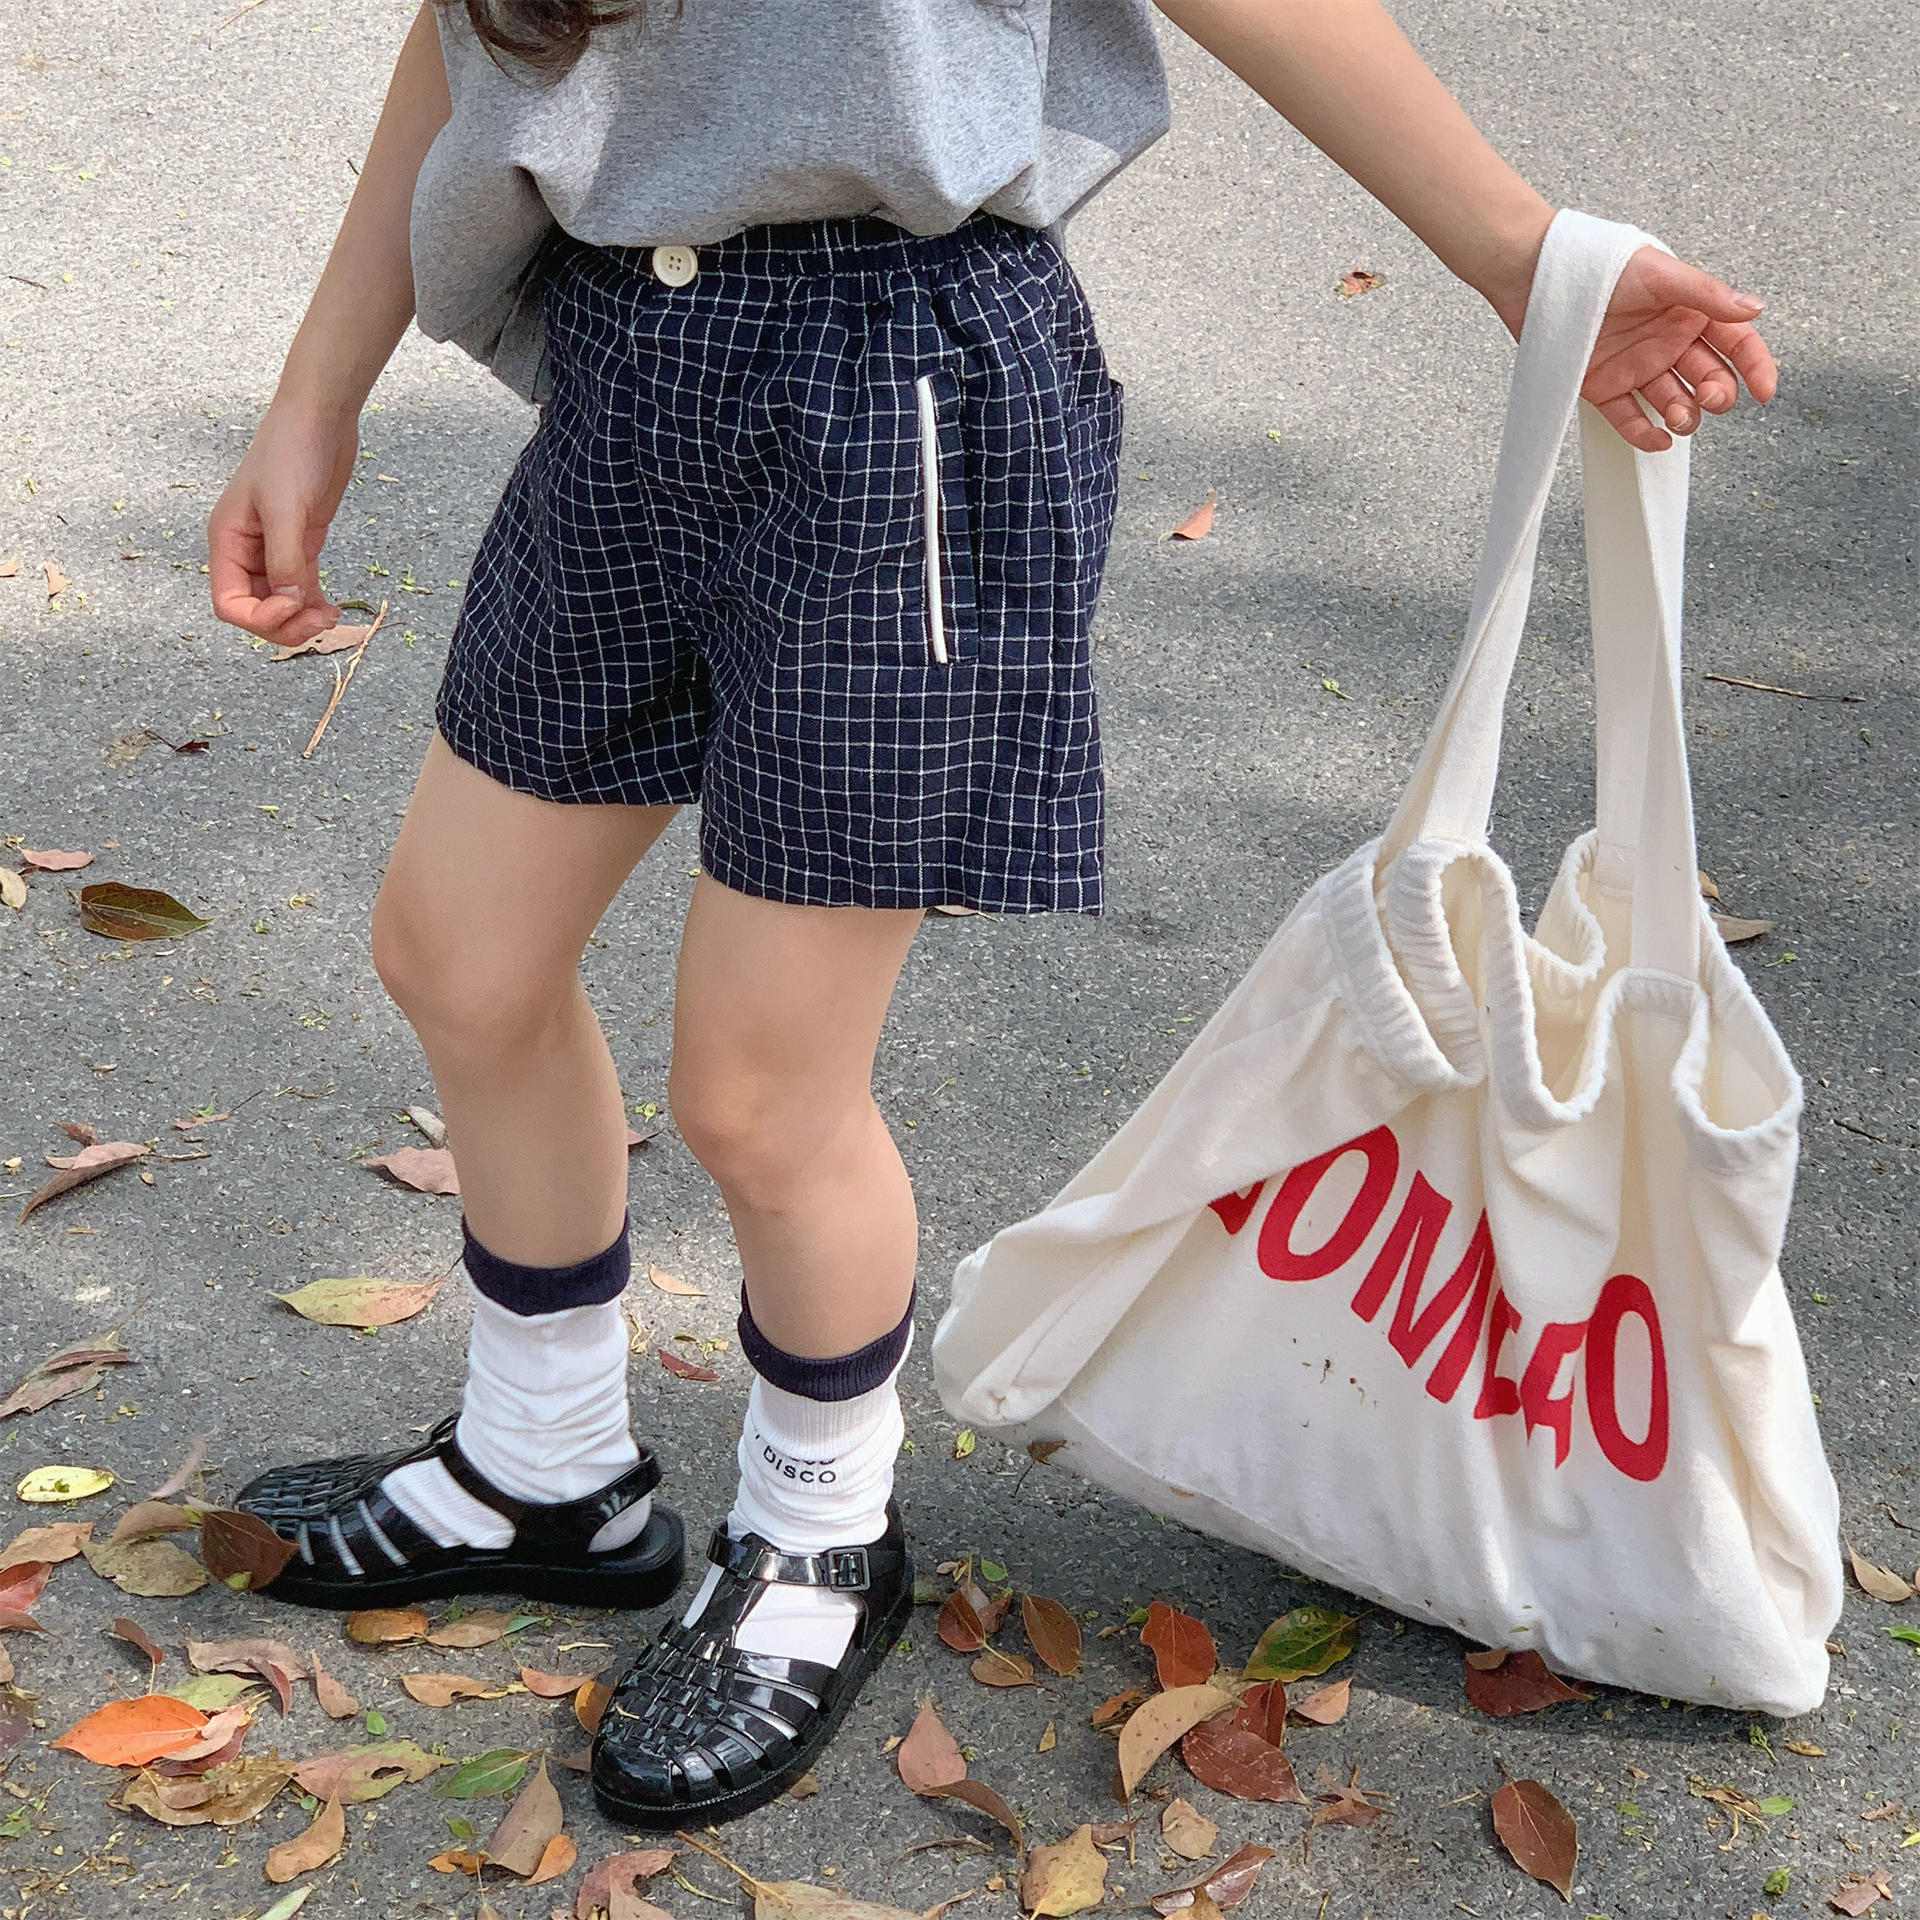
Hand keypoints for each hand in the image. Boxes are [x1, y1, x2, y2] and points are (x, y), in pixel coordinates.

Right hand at [207, 403, 356, 645]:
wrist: (319, 420)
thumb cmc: (291, 452)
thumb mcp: (286, 509)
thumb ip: (285, 560)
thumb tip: (291, 603)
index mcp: (226, 541)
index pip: (228, 604)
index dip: (259, 619)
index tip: (294, 608)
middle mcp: (244, 551)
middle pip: (254, 610)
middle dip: (283, 625)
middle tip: (319, 622)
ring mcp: (272, 549)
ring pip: (279, 604)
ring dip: (301, 620)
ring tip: (330, 617)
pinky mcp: (300, 544)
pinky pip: (300, 589)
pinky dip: (312, 605)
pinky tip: (333, 609)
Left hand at [1550, 245, 1774, 454]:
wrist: (1541, 278)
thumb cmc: (1602, 264)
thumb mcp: (1661, 274)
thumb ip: (1707, 294)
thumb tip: (1755, 308)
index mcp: (1689, 314)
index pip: (1735, 343)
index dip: (1755, 367)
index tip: (1764, 392)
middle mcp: (1668, 343)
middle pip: (1708, 379)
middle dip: (1717, 394)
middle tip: (1709, 396)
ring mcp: (1637, 368)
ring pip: (1673, 403)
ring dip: (1685, 416)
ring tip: (1680, 417)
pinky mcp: (1604, 388)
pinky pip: (1629, 419)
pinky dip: (1645, 434)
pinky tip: (1659, 440)